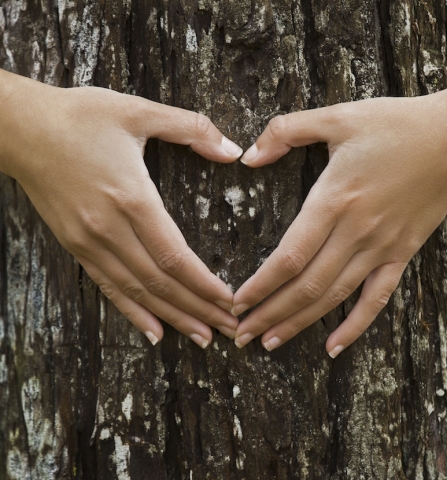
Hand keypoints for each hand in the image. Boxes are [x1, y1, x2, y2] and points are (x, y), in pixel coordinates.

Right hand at [0, 70, 242, 347]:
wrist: (20, 128)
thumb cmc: (80, 117)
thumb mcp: (139, 110)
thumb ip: (192, 129)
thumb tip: (233, 150)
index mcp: (132, 198)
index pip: (176, 257)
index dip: (205, 285)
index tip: (231, 302)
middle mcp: (110, 229)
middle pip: (161, 282)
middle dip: (199, 309)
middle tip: (229, 330)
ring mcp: (89, 241)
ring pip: (137, 291)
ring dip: (173, 317)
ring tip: (202, 336)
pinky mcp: (75, 245)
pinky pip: (107, 287)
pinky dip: (132, 312)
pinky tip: (154, 331)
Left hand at [233, 84, 446, 355]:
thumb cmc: (395, 124)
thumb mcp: (336, 116)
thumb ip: (285, 131)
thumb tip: (248, 158)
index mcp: (333, 199)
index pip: (288, 256)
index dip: (259, 285)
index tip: (236, 302)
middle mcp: (355, 231)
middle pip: (306, 286)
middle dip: (269, 314)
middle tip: (242, 335)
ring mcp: (381, 247)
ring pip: (334, 298)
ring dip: (299, 324)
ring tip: (269, 343)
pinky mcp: (402, 254)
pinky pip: (377, 299)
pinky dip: (355, 327)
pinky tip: (333, 347)